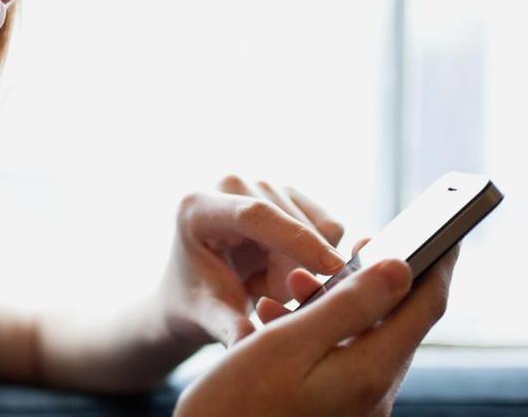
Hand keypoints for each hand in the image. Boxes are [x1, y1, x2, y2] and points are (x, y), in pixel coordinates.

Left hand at [159, 175, 346, 346]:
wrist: (197, 287)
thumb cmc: (195, 302)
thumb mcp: (206, 316)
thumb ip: (227, 326)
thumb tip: (249, 344)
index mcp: (199, 207)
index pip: (256, 214)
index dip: (296, 239)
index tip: (332, 269)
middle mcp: (231, 184)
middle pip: (293, 225)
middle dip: (292, 275)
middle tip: (262, 302)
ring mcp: (262, 184)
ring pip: (319, 227)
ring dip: (302, 269)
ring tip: (261, 283)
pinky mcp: (289, 193)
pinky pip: (330, 228)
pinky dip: (316, 257)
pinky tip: (280, 268)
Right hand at [174, 246, 458, 416]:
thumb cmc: (236, 403)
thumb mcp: (288, 345)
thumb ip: (347, 306)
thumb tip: (400, 269)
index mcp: (369, 373)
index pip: (425, 307)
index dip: (438, 262)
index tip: (447, 230)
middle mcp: (372, 393)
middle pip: (396, 320)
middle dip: (374, 277)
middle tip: (356, 244)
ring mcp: (354, 404)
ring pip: (363, 335)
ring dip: (336, 300)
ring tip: (294, 281)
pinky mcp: (332, 408)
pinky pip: (339, 356)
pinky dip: (317, 328)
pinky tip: (279, 315)